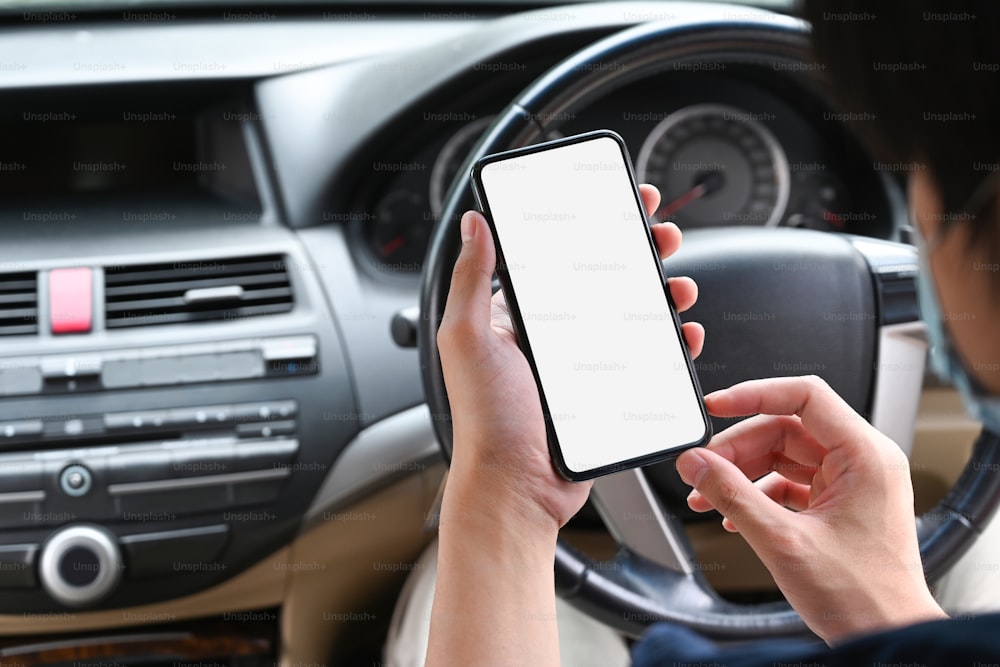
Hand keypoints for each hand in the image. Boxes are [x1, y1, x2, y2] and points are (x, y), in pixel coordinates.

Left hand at [437, 184, 703, 528]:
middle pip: (603, 279)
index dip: (590, 225)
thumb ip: (471, 279)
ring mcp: (581, 366)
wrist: (516, 490)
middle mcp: (551, 337)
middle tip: (660, 234)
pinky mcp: (606, 394)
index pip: (558, 256)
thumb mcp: (468, 339)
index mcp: (516, 317)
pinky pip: (646, 359)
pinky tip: (682, 333)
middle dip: (637, 251)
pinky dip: (670, 342)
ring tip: (678, 285)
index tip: (618, 202)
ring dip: (661, 293)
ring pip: (631, 316)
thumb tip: (474, 224)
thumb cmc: (485, 422)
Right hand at [675, 376, 946, 643]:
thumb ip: (733, 495)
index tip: (717, 405)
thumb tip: (696, 463)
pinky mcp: (839, 504)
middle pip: (787, 428)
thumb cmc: (863, 598)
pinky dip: (758, 494)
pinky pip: (790, 482)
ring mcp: (852, 483)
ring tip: (708, 495)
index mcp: (866, 456)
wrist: (887, 636)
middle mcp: (863, 462)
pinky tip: (733, 513)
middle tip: (703, 468)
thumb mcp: (784, 541)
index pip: (805, 396)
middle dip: (739, 448)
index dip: (754, 394)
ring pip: (784, 455)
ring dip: (743, 473)